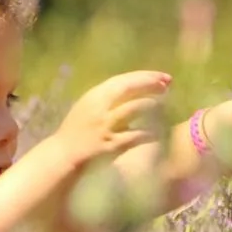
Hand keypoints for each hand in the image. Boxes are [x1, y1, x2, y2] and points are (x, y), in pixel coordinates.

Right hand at [52, 70, 172, 164]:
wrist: (64, 155)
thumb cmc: (76, 131)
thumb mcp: (88, 107)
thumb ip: (107, 98)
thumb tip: (132, 89)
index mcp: (94, 96)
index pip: (123, 80)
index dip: (144, 76)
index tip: (161, 76)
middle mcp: (100, 107)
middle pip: (129, 88)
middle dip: (150, 84)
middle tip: (167, 85)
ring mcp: (106, 126)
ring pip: (133, 108)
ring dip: (151, 104)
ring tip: (162, 104)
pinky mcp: (111, 145)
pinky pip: (135, 136)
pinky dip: (149, 133)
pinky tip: (158, 132)